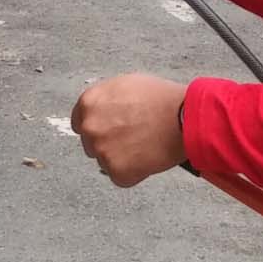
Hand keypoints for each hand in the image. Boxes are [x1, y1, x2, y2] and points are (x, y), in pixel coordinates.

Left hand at [71, 73, 186, 186]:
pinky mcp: (117, 171)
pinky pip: (121, 176)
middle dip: (108, 142)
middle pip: (91, 142)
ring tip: (143, 146)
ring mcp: (102, 151)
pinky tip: (147, 158)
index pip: (79, 121)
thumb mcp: (126, 85)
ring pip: (105, 161)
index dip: (97, 126)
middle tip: (131, 138)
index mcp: (89, 103)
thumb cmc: (161, 99)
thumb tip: (104, 109)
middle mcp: (90, 127)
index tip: (107, 130)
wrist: (183, 119)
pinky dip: (133, 172)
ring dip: (120, 157)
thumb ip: (107, 100)